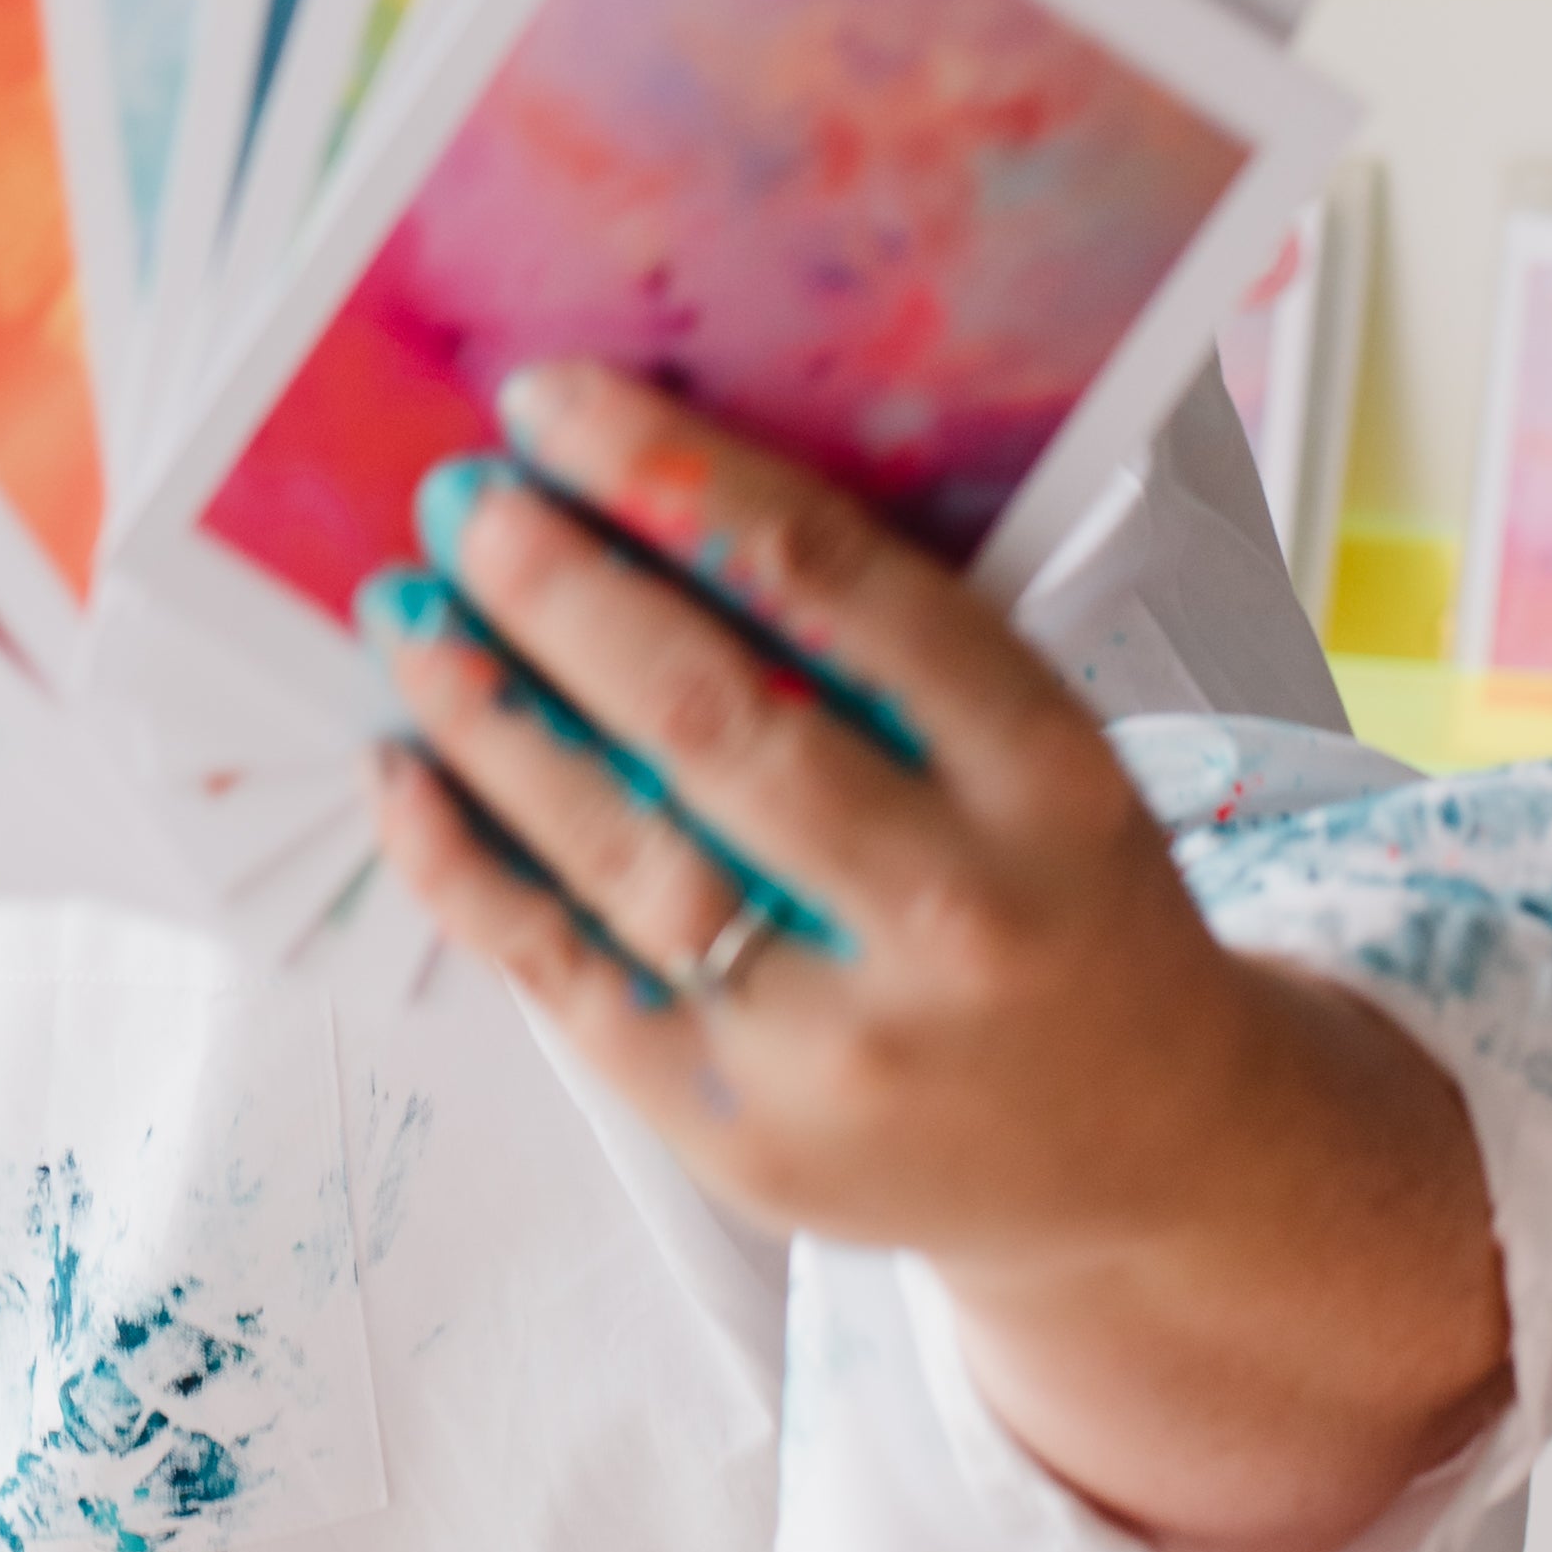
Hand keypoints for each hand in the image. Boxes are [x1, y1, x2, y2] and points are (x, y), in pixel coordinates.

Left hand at [358, 361, 1509, 1551]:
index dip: (677, 478)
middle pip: (713, 717)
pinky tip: (403, 775)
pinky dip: (463, 865)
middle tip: (462, 500)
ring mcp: (839, 1041)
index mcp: (1048, 775)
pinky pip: (565, 975)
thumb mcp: (1044, 751)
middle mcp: (951, 909)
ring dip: (486, 719)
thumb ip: (890, 644)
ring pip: (619, 850)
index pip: (841, 587)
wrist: (1148, 1146)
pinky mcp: (737, 1131)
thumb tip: (646, 485)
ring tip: (406, 618)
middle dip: (561, 592)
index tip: (558, 404)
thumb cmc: (1062, 902)